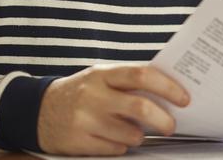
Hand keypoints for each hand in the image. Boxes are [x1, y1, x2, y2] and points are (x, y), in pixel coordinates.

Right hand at [37, 64, 189, 155]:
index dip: (167, 87)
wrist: (38, 110)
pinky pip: (115, 149)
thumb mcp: (101, 77)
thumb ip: (129, 81)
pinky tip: (114, 138)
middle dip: (163, 119)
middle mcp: (94, 94)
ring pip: (130, 133)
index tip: (184, 98)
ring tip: (136, 131)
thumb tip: (169, 92)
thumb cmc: (82, 92)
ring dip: (140, 135)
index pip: (142, 75)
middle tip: (171, 125)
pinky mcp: (78, 142)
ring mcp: (85, 119)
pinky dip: (122, 145)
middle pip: (140, 106)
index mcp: (103, 73)